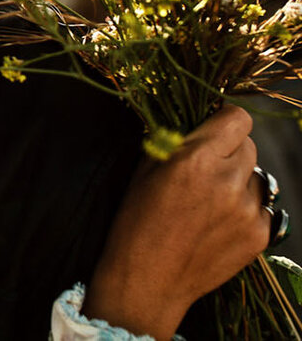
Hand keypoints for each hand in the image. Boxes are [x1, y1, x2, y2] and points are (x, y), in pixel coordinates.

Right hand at [82, 105, 269, 339]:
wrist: (148, 279)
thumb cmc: (136, 221)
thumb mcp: (145, 170)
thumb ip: (176, 143)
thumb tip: (195, 125)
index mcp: (196, 159)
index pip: (238, 119)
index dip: (223, 122)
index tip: (213, 131)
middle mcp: (228, 181)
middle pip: (249, 145)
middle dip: (229, 151)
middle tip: (206, 169)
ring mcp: (248, 210)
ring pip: (257, 177)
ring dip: (238, 181)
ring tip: (210, 202)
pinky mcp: (260, 235)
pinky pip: (261, 207)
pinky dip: (243, 210)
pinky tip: (217, 224)